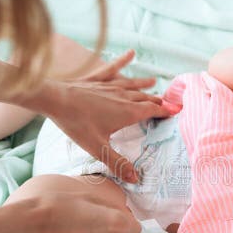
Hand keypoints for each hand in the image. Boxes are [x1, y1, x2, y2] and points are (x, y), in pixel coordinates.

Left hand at [41, 50, 171, 182]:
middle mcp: (124, 96)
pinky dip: (123, 60)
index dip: (165, 111)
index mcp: (128, 112)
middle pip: (145, 97)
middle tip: (166, 102)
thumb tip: (136, 179)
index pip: (153, 110)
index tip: (176, 111)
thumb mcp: (98, 148)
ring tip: (154, 82)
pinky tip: (131, 53)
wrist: (55, 99)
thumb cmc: (77, 124)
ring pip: (133, 84)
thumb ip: (118, 163)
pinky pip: (113, 68)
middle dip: (157, 100)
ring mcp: (111, 85)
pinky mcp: (97, 78)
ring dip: (144, 85)